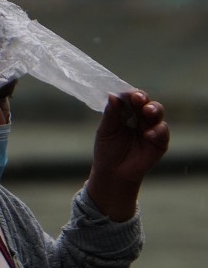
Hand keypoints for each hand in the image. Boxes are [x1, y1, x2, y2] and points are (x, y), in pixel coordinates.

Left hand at [88, 91, 169, 220]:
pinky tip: (149, 134)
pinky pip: (162, 131)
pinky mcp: (160, 142)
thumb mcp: (105, 131)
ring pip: (157, 113)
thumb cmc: (107, 151)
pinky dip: (157, 130)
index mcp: (126, 112)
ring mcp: (151, 128)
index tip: (127, 93)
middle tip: (138, 98)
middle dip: (143, 99)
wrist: (112, 174)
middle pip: (146, 102)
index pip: (130, 98)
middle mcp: (140, 117)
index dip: (130, 94)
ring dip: (153, 110)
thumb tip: (112, 96)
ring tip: (147, 112)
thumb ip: (110, 114)